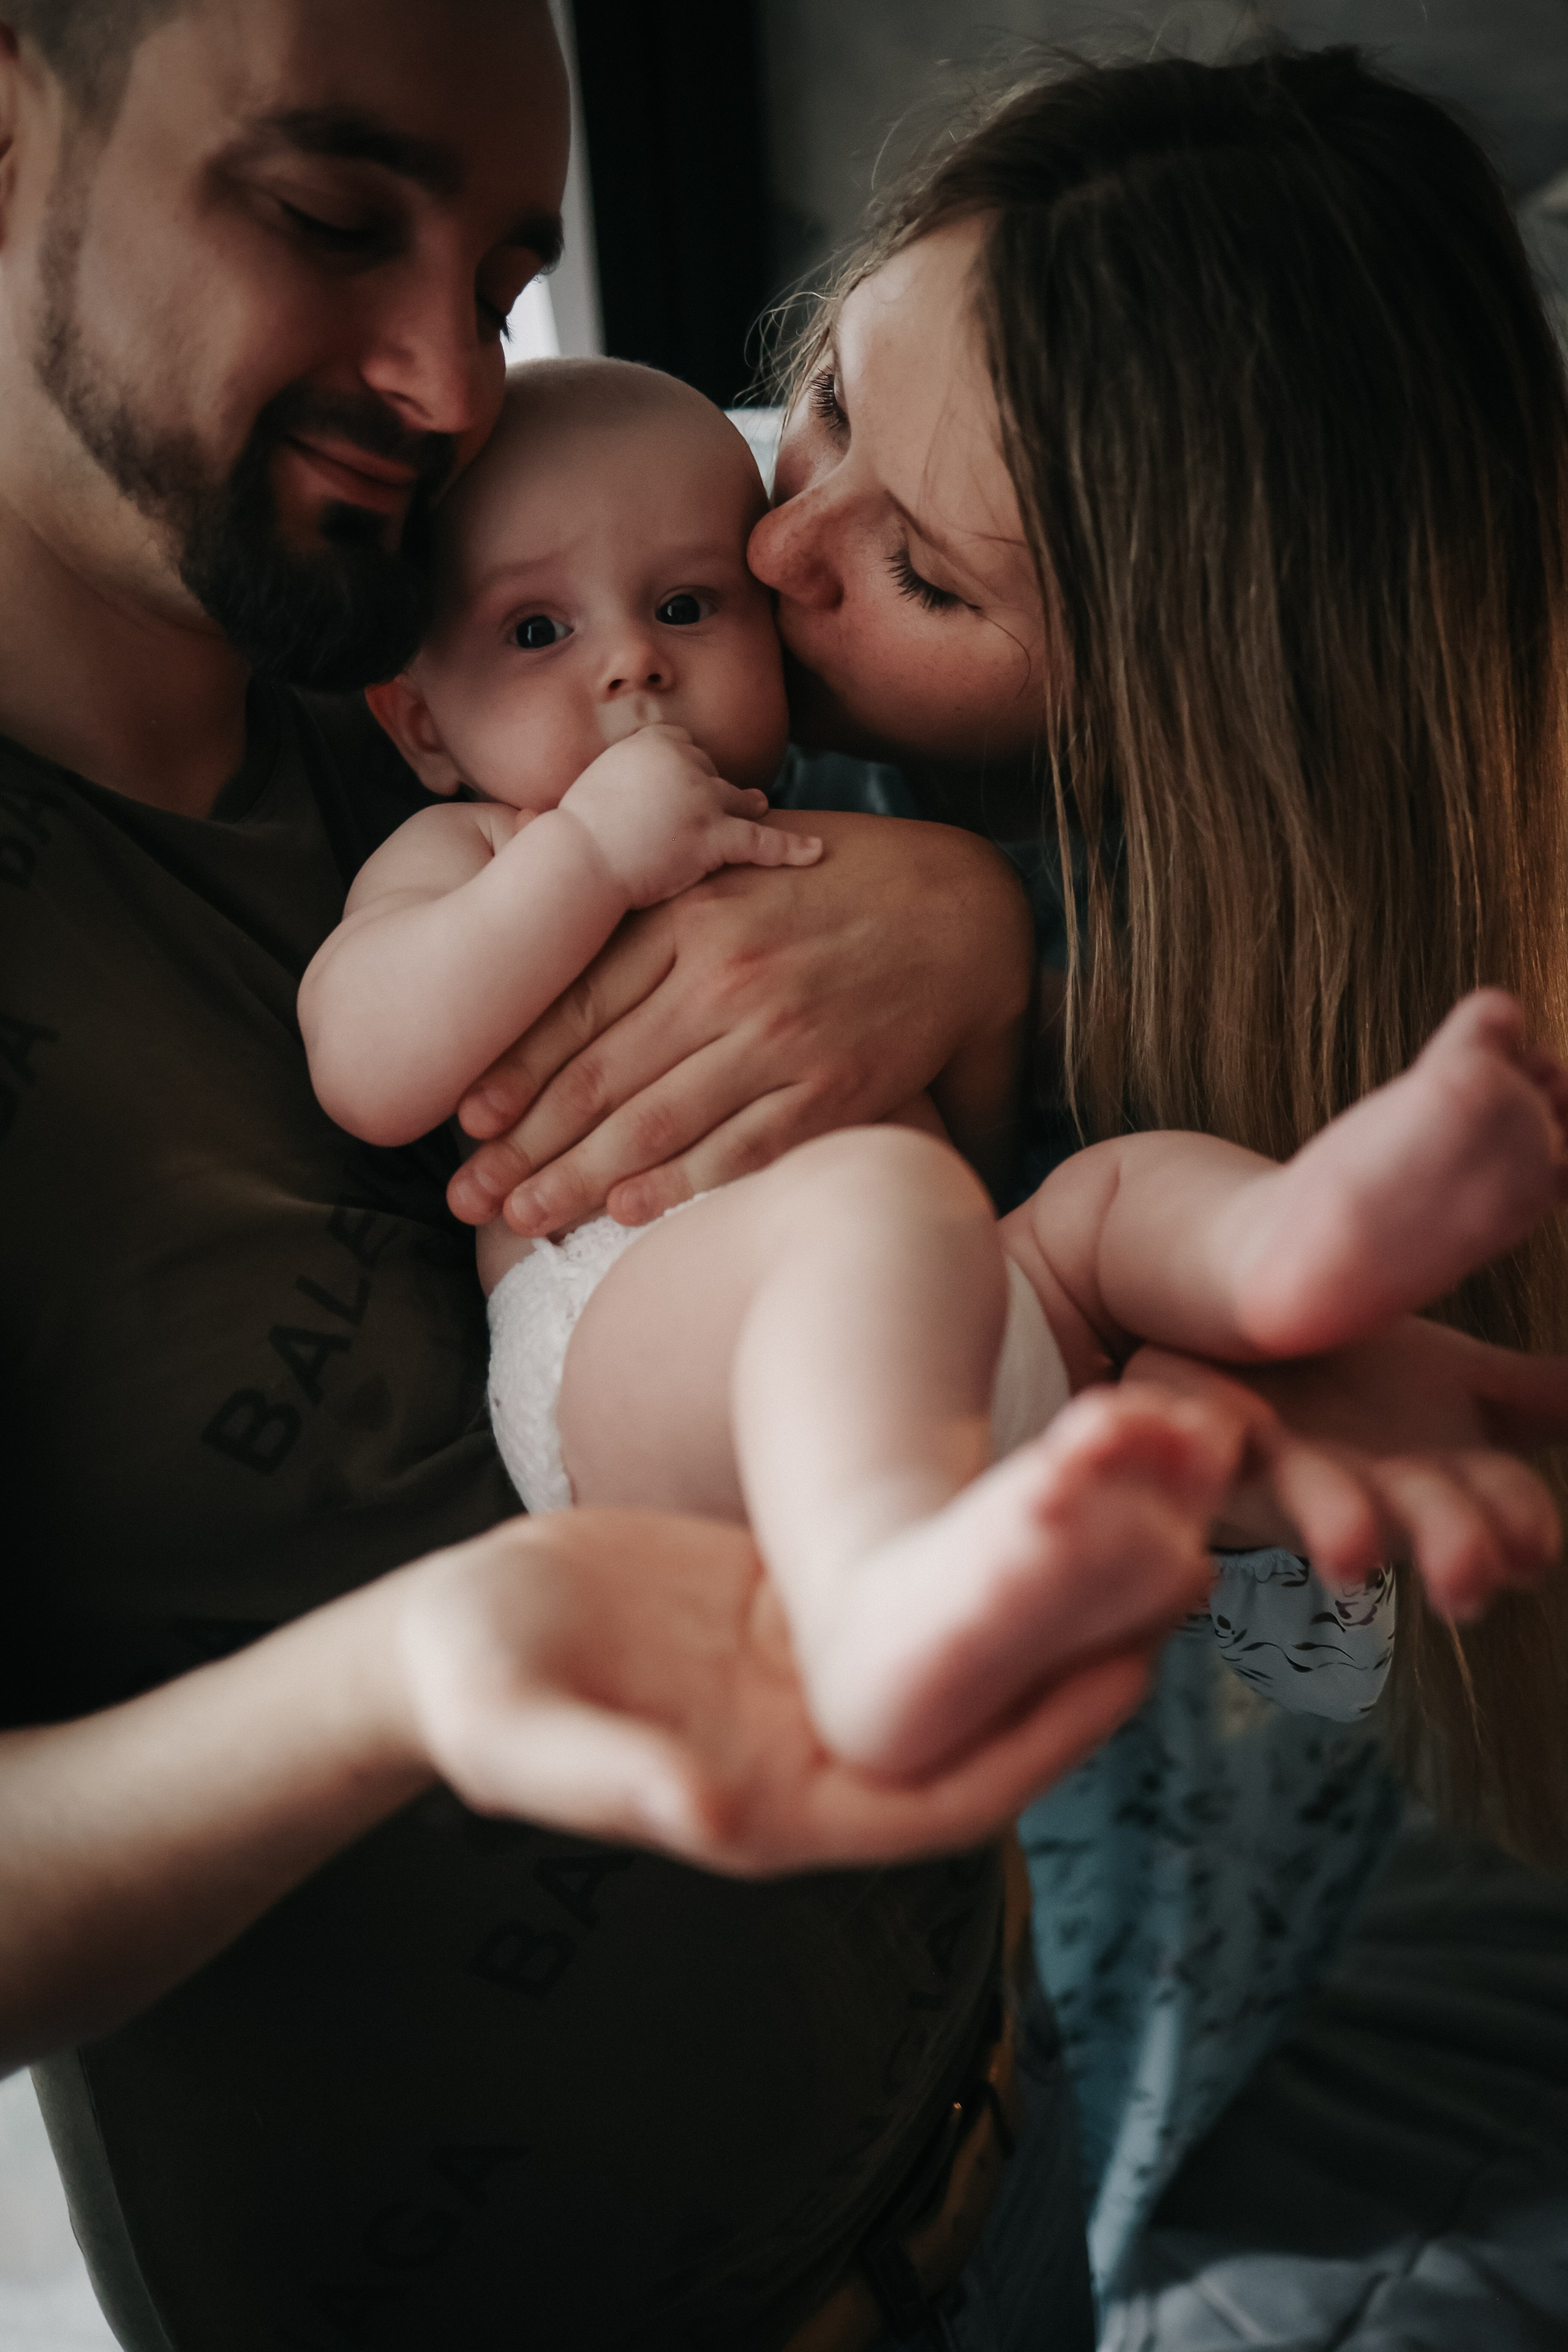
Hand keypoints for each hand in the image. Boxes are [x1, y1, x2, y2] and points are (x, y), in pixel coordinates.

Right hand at [393, 1508, 1157, 1873]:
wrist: (450, 1636)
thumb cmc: (477, 1688)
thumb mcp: (524, 1735)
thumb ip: (614, 1782)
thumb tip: (709, 1820)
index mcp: (773, 1803)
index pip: (938, 1796)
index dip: (1035, 1744)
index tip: (1122, 1678)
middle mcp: (816, 1753)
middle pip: (977, 1724)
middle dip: (1077, 1668)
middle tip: (1182, 1579)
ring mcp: (810, 1683)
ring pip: (956, 1655)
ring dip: (1045, 1603)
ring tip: (1144, 1517)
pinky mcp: (794, 1615)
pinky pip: (907, 1594)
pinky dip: (974, 1554)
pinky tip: (1036, 1485)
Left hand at [446, 812, 1033, 1234]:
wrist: (968, 908)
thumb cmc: (840, 884)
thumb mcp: (738, 865)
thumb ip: (662, 907)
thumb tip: (573, 951)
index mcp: (690, 915)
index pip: (575, 1003)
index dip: (512, 1068)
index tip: (465, 1118)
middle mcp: (723, 975)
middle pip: (596, 1076)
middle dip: (522, 1145)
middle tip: (466, 1196)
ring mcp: (777, 1036)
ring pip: (652, 1122)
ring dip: (577, 1180)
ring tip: (522, 1219)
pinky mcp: (832, 1087)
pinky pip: (737, 1149)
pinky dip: (675, 1185)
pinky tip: (625, 1215)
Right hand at [560, 725, 820, 908]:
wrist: (575, 866)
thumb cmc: (566, 842)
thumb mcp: (575, 799)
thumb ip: (585, 795)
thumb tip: (528, 818)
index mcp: (649, 742)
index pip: (684, 745)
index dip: (686, 767)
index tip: (684, 781)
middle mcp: (681, 761)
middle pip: (712, 771)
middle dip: (714, 787)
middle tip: (722, 801)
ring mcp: (701, 796)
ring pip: (738, 801)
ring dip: (748, 806)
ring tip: (763, 807)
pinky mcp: (714, 835)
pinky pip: (762, 843)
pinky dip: (791, 848)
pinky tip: (816, 852)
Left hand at [1121, 1331, 1566, 1620]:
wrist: (1227, 1347)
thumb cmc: (1352, 1389)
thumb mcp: (1454, 1383)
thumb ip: (1531, 1398)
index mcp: (1422, 1479)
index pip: (1485, 1506)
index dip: (1508, 1526)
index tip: (1532, 1549)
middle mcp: (1348, 1483)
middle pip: (1406, 1516)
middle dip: (1440, 1545)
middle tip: (1469, 1584)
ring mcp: (1263, 1455)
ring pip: (1301, 1491)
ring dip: (1332, 1520)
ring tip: (1353, 1555)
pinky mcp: (1184, 1413)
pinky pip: (1182, 1427)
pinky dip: (1196, 1436)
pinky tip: (1220, 1432)